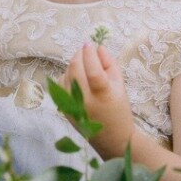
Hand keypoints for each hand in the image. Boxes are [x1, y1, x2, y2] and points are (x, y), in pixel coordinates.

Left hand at [63, 42, 135, 156]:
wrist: (111, 137)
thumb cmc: (119, 109)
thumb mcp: (120, 85)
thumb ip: (110, 63)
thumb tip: (98, 48)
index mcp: (103, 95)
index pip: (93, 70)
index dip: (89, 54)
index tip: (90, 43)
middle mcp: (85, 101)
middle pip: (75, 70)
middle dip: (80, 55)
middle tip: (86, 50)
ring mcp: (72, 106)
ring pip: (66, 75)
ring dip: (73, 65)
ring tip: (84, 65)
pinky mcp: (64, 108)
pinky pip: (60, 85)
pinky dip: (67, 76)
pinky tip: (76, 77)